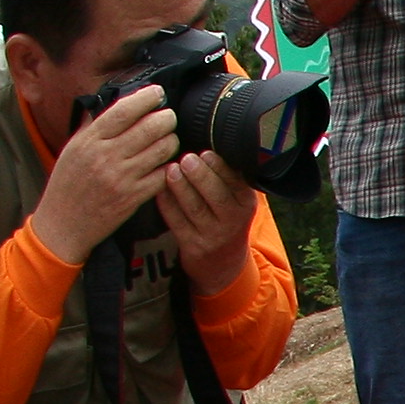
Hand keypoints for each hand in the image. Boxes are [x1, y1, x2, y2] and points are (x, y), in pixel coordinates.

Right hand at [34, 89, 180, 259]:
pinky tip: (166, 164)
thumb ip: (94, 127)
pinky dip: (170, 166)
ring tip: (168, 139)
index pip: (124, 110)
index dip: (146, 97)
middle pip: (150, 127)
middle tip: (167, 118)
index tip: (157, 93)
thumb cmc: (68, 183)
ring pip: (162, 149)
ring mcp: (122, 177)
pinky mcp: (134, 197)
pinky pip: (164, 175)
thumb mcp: (73, 148)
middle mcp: (106, 156)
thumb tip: (116, 104)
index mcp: (89, 140)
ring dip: (171, 141)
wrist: (63, 223)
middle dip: (166, 118)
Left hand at [155, 150, 256, 288]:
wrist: (222, 261)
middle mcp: (233, 220)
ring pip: (195, 208)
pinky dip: (167, 204)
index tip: (206, 152)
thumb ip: (227, 177)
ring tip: (170, 169)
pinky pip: (177, 222)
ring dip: (181, 187)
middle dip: (201, 176)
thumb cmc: (225, 218)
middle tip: (186, 159)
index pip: (236, 182)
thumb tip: (206, 141)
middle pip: (217, 196)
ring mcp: (213, 235)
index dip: (220, 167)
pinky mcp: (193, 246)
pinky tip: (159, 189)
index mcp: (246, 203)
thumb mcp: (236, 199)